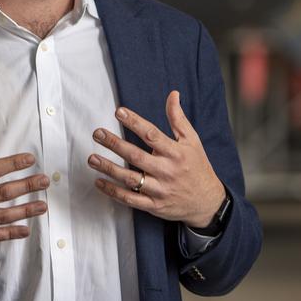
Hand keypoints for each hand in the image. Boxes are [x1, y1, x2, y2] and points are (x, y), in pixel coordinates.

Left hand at [87, 91, 224, 227]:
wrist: (208, 202)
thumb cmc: (198, 167)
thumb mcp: (192, 141)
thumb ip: (178, 118)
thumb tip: (172, 94)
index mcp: (176, 153)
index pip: (152, 134)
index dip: (134, 122)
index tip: (118, 112)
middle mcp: (167, 171)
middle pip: (136, 156)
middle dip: (115, 144)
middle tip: (97, 133)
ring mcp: (160, 189)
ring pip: (130, 179)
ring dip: (109, 168)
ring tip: (92, 158)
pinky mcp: (154, 205)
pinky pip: (130, 199)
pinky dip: (113, 192)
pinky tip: (99, 182)